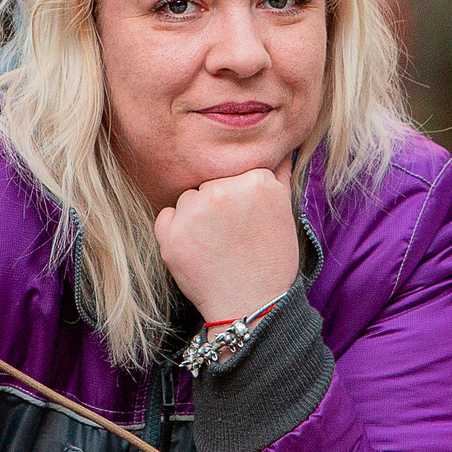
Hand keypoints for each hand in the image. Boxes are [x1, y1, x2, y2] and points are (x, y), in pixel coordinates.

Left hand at [154, 165, 298, 323]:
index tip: (249, 221)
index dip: (239, 197)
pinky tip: (199, 252)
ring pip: (187, 198)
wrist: (251, 305)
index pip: (233, 171)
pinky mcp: (170, 234)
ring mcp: (194, 211)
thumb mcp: (285, 211)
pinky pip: (166, 217)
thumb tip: (278, 146)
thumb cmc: (271, 260)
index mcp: (256, 180)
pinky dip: (176, 232)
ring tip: (218, 246)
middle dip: (217, 204)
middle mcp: (223, 190)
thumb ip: (278, 173)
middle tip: (233, 236)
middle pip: (209, 182)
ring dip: (196, 217)